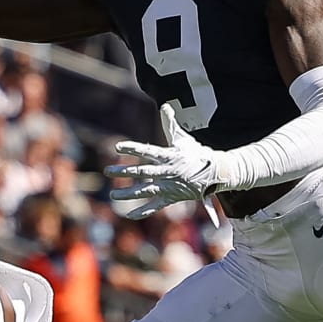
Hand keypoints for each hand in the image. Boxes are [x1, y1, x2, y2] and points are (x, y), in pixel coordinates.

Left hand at [106, 104, 227, 217]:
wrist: (215, 173)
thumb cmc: (196, 154)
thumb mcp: (183, 139)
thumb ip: (170, 124)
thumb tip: (165, 106)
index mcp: (168, 156)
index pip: (147, 150)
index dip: (132, 147)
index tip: (117, 146)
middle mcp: (166, 171)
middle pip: (141, 171)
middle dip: (124, 171)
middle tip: (107, 171)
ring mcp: (168, 186)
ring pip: (145, 191)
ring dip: (128, 194)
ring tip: (113, 195)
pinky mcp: (171, 197)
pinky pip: (155, 206)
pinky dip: (143, 212)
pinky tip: (129, 215)